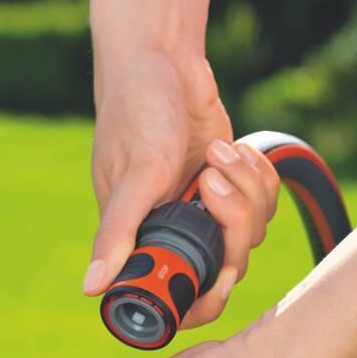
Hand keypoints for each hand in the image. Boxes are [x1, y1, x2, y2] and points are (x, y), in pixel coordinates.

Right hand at [86, 47, 279, 327]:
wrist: (163, 60)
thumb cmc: (135, 112)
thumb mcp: (134, 175)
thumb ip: (117, 234)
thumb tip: (91, 287)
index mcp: (144, 241)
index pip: (181, 297)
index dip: (208, 297)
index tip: (223, 274)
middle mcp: (176, 233)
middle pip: (228, 265)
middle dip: (233, 224)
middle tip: (210, 180)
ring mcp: (206, 211)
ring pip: (252, 231)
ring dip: (245, 188)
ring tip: (216, 152)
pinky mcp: (230, 186)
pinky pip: (265, 201)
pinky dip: (257, 174)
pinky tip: (233, 148)